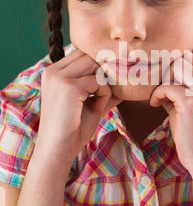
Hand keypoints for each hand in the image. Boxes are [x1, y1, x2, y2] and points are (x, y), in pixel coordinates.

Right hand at [35, 49, 121, 170]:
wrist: (58, 151)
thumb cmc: (73, 129)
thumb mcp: (91, 104)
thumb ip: (104, 89)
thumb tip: (127, 79)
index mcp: (53, 72)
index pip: (82, 54)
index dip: (98, 67)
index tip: (104, 86)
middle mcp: (53, 71)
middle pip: (90, 56)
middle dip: (103, 74)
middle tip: (105, 94)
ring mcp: (59, 78)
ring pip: (95, 65)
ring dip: (104, 84)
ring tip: (98, 103)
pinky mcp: (68, 87)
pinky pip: (98, 81)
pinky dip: (104, 95)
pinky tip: (96, 108)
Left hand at [150, 49, 192, 170]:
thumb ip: (184, 81)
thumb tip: (161, 64)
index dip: (177, 63)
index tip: (168, 80)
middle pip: (183, 57)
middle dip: (168, 70)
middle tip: (162, 87)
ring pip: (175, 67)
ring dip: (162, 79)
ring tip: (160, 96)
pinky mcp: (191, 101)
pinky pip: (165, 86)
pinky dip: (157, 94)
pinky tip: (156, 104)